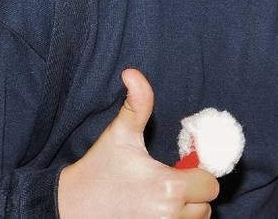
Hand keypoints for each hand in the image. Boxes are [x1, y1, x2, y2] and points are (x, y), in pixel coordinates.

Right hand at [58, 69, 217, 218]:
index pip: (210, 184)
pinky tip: (154, 213)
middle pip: (205, 207)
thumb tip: (132, 72)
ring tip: (161, 201)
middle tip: (169, 185)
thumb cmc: (97, 170)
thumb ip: (137, 103)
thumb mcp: (119, 135)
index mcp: (168, 187)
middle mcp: (168, 215)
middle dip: (193, 195)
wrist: (68, 208)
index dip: (198, 174)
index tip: (179, 170)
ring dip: (185, 212)